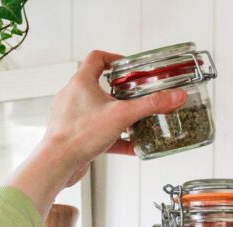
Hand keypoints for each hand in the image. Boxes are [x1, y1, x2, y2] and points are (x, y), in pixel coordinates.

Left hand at [9, 50, 187, 216]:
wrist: (58, 162)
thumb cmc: (79, 134)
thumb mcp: (122, 115)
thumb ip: (151, 105)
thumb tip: (174, 97)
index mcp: (82, 82)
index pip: (97, 58)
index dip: (115, 59)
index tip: (130, 67)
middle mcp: (75, 96)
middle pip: (101, 86)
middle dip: (123, 93)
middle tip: (139, 96)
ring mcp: (74, 117)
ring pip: (101, 112)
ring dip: (120, 117)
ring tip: (137, 122)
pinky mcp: (77, 135)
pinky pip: (100, 133)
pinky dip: (116, 138)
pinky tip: (133, 147)